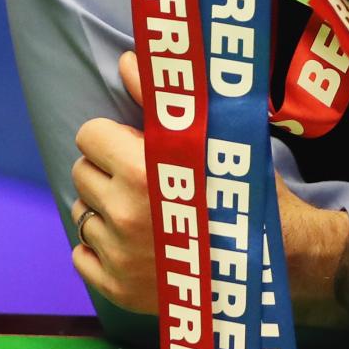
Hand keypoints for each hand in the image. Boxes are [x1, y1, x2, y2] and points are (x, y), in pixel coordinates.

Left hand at [69, 50, 348, 327]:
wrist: (267, 263)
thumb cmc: (240, 189)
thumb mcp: (210, 137)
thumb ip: (160, 100)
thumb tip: (127, 59)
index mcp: (143, 169)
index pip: (88, 135)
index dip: (114, 138)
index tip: (139, 148)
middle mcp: (124, 213)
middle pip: (81, 172)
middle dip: (107, 173)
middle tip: (145, 182)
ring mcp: (118, 255)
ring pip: (81, 214)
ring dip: (105, 211)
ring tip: (146, 215)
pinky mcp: (116, 289)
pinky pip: (80, 256)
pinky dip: (101, 251)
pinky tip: (136, 246)